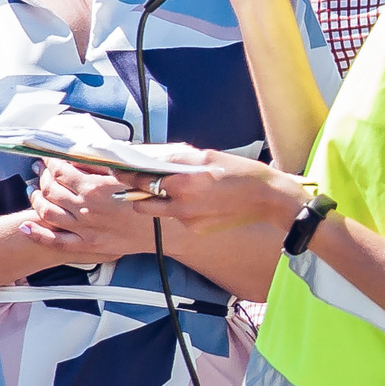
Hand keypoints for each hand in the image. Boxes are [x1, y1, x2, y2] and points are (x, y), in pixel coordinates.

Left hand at [20, 159, 171, 259]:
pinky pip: (55, 241)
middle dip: (42, 177)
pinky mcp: (88, 246)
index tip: (50, 158)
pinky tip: (29, 225)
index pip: (61, 170)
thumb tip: (84, 152)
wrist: (167, 233)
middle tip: (42, 172)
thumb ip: (104, 163)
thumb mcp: (130, 175)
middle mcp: (86, 208)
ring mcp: (85, 229)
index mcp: (95, 188)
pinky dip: (38, 233)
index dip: (51, 162)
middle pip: (50, 189)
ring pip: (47, 212)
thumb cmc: (153, 203)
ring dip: (36, 200)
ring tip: (35, 194)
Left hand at [119, 149, 305, 237]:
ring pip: (157, 211)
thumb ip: (175, 158)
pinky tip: (196, 200)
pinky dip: (178, 208)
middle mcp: (182, 205)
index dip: (125, 173)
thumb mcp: (205, 156)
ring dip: (154, 201)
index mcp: (183, 183)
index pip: (141, 179)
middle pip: (140, 201)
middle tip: (134, 180)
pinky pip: (176, 218)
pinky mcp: (196, 229)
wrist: (268, 198)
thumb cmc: (240, 172)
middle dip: (135, 191)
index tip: (117, 168)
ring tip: (167, 189)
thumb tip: (150, 157)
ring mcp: (188, 220)